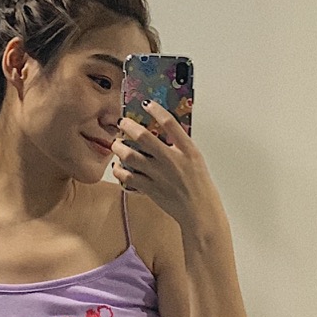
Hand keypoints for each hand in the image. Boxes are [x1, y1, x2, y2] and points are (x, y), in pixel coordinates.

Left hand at [110, 101, 223, 235]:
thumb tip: (164, 133)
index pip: (170, 123)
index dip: (156, 110)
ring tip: (117, 144)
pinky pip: (127, 176)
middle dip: (128, 126)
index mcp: (187, 150)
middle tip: (122, 123)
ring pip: (130, 156)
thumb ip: (180, 146)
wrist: (199, 212)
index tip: (147, 104)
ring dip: (119, 147)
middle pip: (143, 137)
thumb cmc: (199, 186)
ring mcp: (159, 175)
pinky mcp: (150, 188)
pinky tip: (118, 167)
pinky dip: (119, 170)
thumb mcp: (195, 160)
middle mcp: (171, 160)